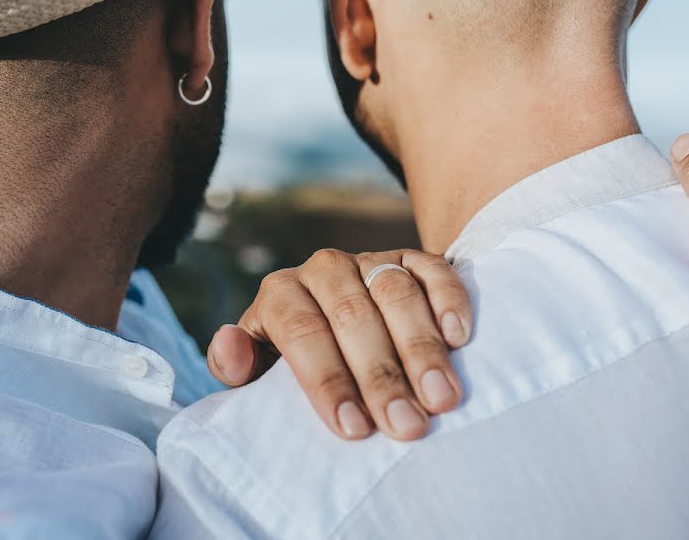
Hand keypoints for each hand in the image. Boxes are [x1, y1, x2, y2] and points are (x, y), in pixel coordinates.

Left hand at [207, 249, 472, 441]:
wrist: (333, 318)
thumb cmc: (296, 359)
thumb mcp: (260, 367)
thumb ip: (239, 365)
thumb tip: (228, 347)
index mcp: (280, 292)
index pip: (300, 330)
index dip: (327, 380)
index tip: (354, 429)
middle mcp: (324, 268)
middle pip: (352, 315)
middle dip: (380, 375)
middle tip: (406, 425)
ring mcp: (370, 259)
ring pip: (395, 292)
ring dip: (421, 347)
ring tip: (441, 398)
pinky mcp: (412, 258)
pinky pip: (434, 269)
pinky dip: (448, 299)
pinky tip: (460, 338)